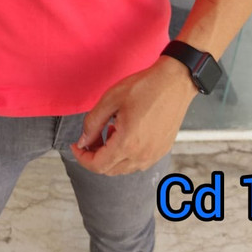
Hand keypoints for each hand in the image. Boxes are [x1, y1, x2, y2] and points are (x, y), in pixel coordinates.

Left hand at [70, 56, 197, 175]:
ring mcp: (154, 155)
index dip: (81, 158)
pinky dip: (125, 154)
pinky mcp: (162, 150)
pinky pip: (137, 162)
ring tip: (110, 131)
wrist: (175, 82)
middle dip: (94, 156)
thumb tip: (83, 141)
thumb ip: (92, 123)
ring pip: (123, 168)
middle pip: (109, 170)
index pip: (97, 166)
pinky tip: (126, 133)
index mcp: (127, 144)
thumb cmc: (145, 87)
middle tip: (90, 136)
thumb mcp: (110, 100)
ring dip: (110, 155)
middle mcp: (142, 155)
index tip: (76, 146)